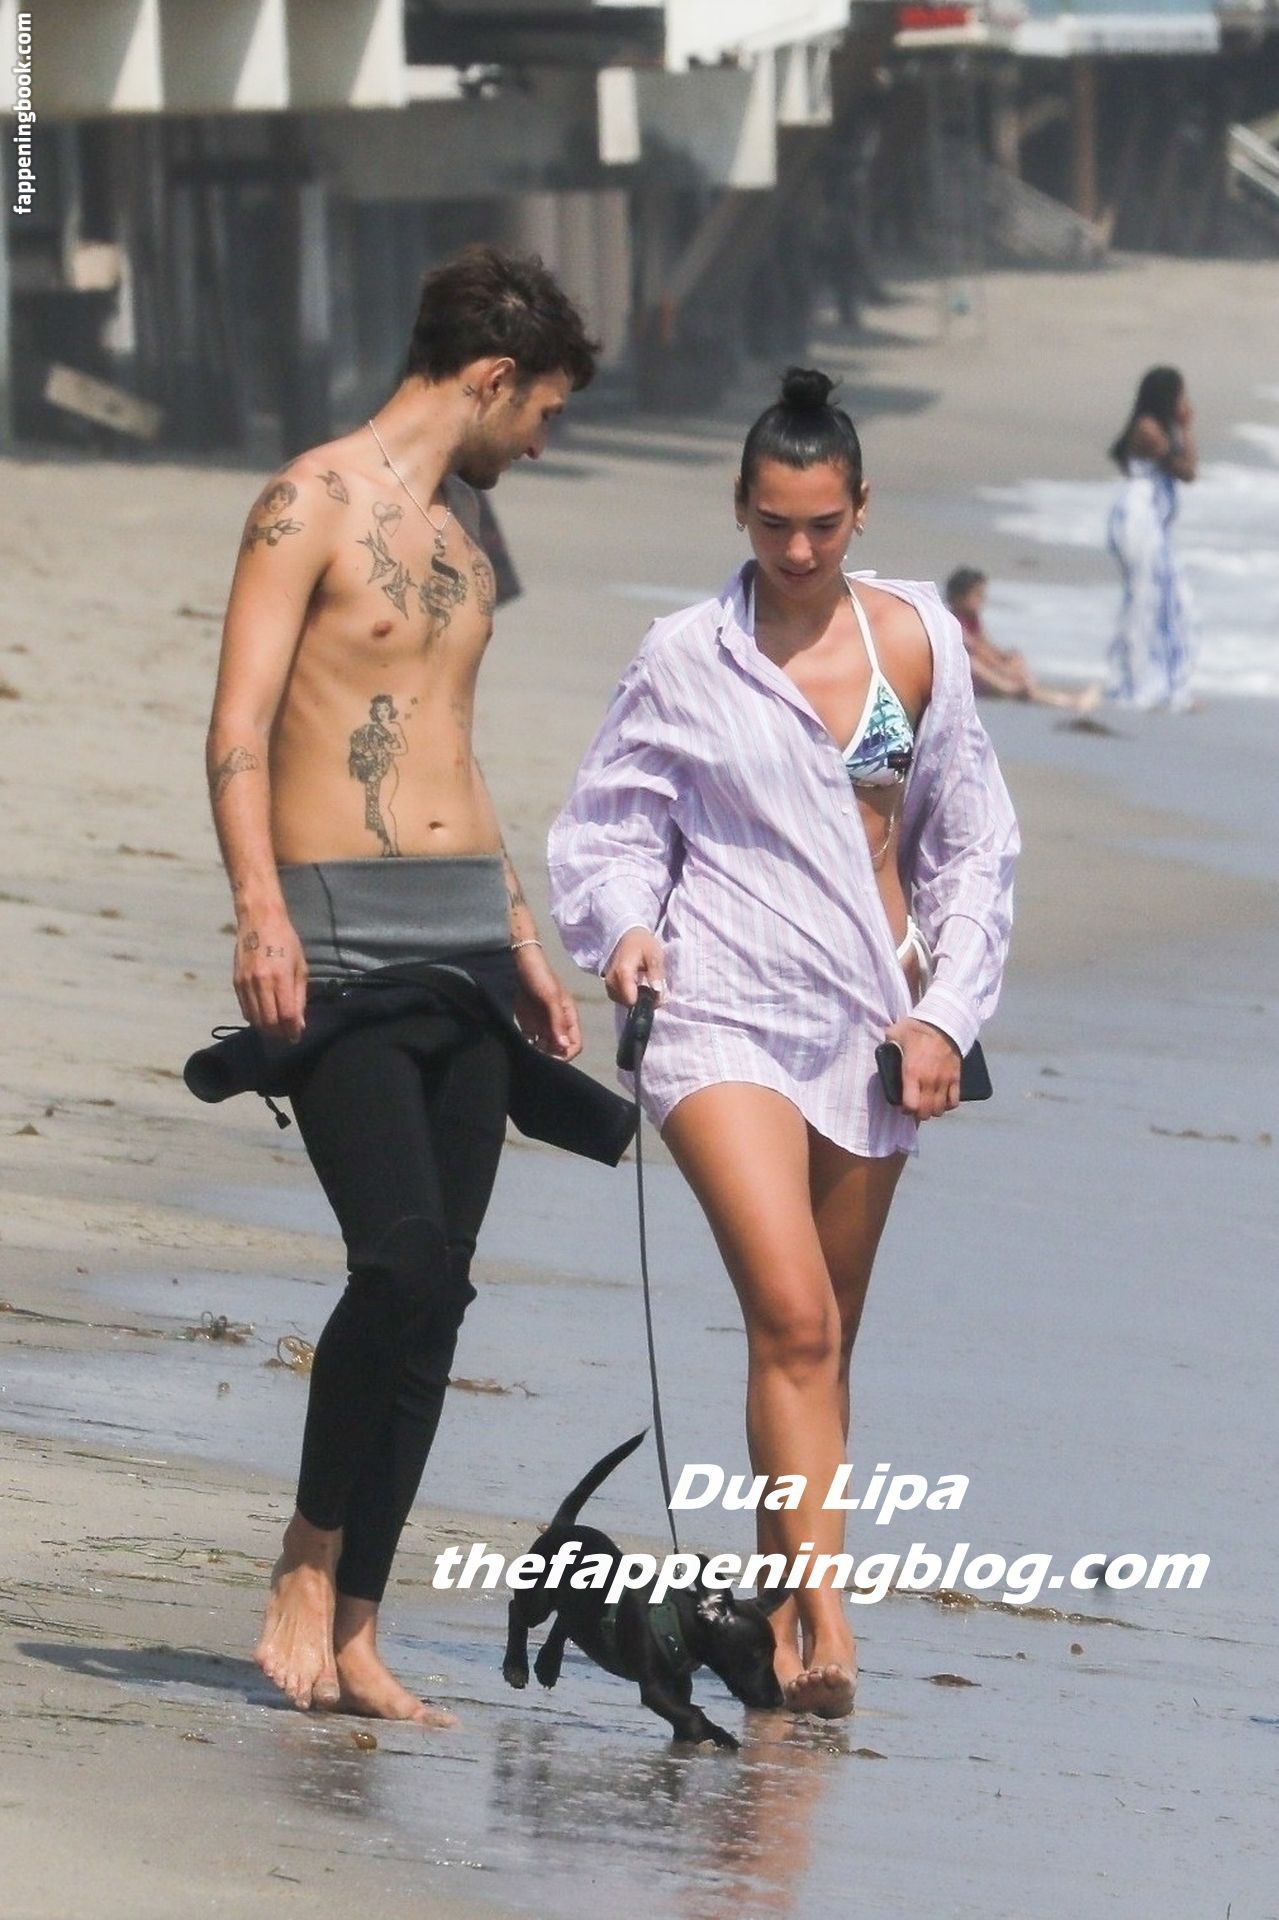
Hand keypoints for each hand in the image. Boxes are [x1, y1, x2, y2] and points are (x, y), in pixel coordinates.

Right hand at [234, 908, 306, 1041]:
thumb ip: (299, 997)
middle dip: (279, 1033)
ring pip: (254, 1019)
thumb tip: (298, 1023)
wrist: (259, 920)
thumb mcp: (300, 967)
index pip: (285, 1015)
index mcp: (280, 977)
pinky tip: (264, 1016)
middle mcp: (260, 983)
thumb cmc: (286, 941)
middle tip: (287, 1035)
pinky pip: (244, 1009)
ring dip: (267, 1028)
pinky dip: (255, 1018)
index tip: (296, 1037)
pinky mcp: (235, 983)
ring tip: (277, 1028)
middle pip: (268, 1021)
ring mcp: (245, 983)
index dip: (291, 1030)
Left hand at [514, 944, 581, 1059]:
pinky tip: (522, 1048)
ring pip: (547, 1048)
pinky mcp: (529, 1025)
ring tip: (529, 1054)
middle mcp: (558, 1024)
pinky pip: (532, 1042)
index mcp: (569, 1017)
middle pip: (561, 1049)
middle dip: (553, 1057)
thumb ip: (558, 1020)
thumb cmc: (539, 975)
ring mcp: (543, 1025)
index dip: (567, 1054)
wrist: (519, 963)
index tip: (552, 1059)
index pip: (575, 1044)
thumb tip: (565, 1046)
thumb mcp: (551, 996)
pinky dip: (529, 1048)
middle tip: (538, 1058)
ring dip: (540, 1054)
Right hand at [603, 929, 664, 1006]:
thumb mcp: (654, 954)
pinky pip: (619, 998)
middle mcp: (611, 980)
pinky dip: (629, 995)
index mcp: (623, 972)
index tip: (656, 995)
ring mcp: (608, 983)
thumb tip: (658, 994)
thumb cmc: (643, 943)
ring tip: (644, 984)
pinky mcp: (608, 985)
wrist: (628, 935)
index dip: (646, 1001)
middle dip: (642, 1000)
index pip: (631, 1000)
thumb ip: (656, 974)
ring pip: (624, 1002)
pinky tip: (636, 985)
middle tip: (652, 987)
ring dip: (636, 997)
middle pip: (628, 1003)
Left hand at [883, 1016, 959, 1120]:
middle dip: (917, 1113)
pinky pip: (954, 1101)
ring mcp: (944, 1080)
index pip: (910, 1105)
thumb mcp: (894, 1035)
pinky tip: (941, 1101)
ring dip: (931, 1110)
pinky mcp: (956, 1077)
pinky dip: (947, 1105)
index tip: (900, 1105)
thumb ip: (887, 1047)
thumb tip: (881, 1054)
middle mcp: (929, 1080)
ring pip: (939, 1110)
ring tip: (926, 1104)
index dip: (903, 1110)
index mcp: (912, 1072)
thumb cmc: (916, 1028)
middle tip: (913, 1106)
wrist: (943, 1021)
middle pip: (925, 1112)